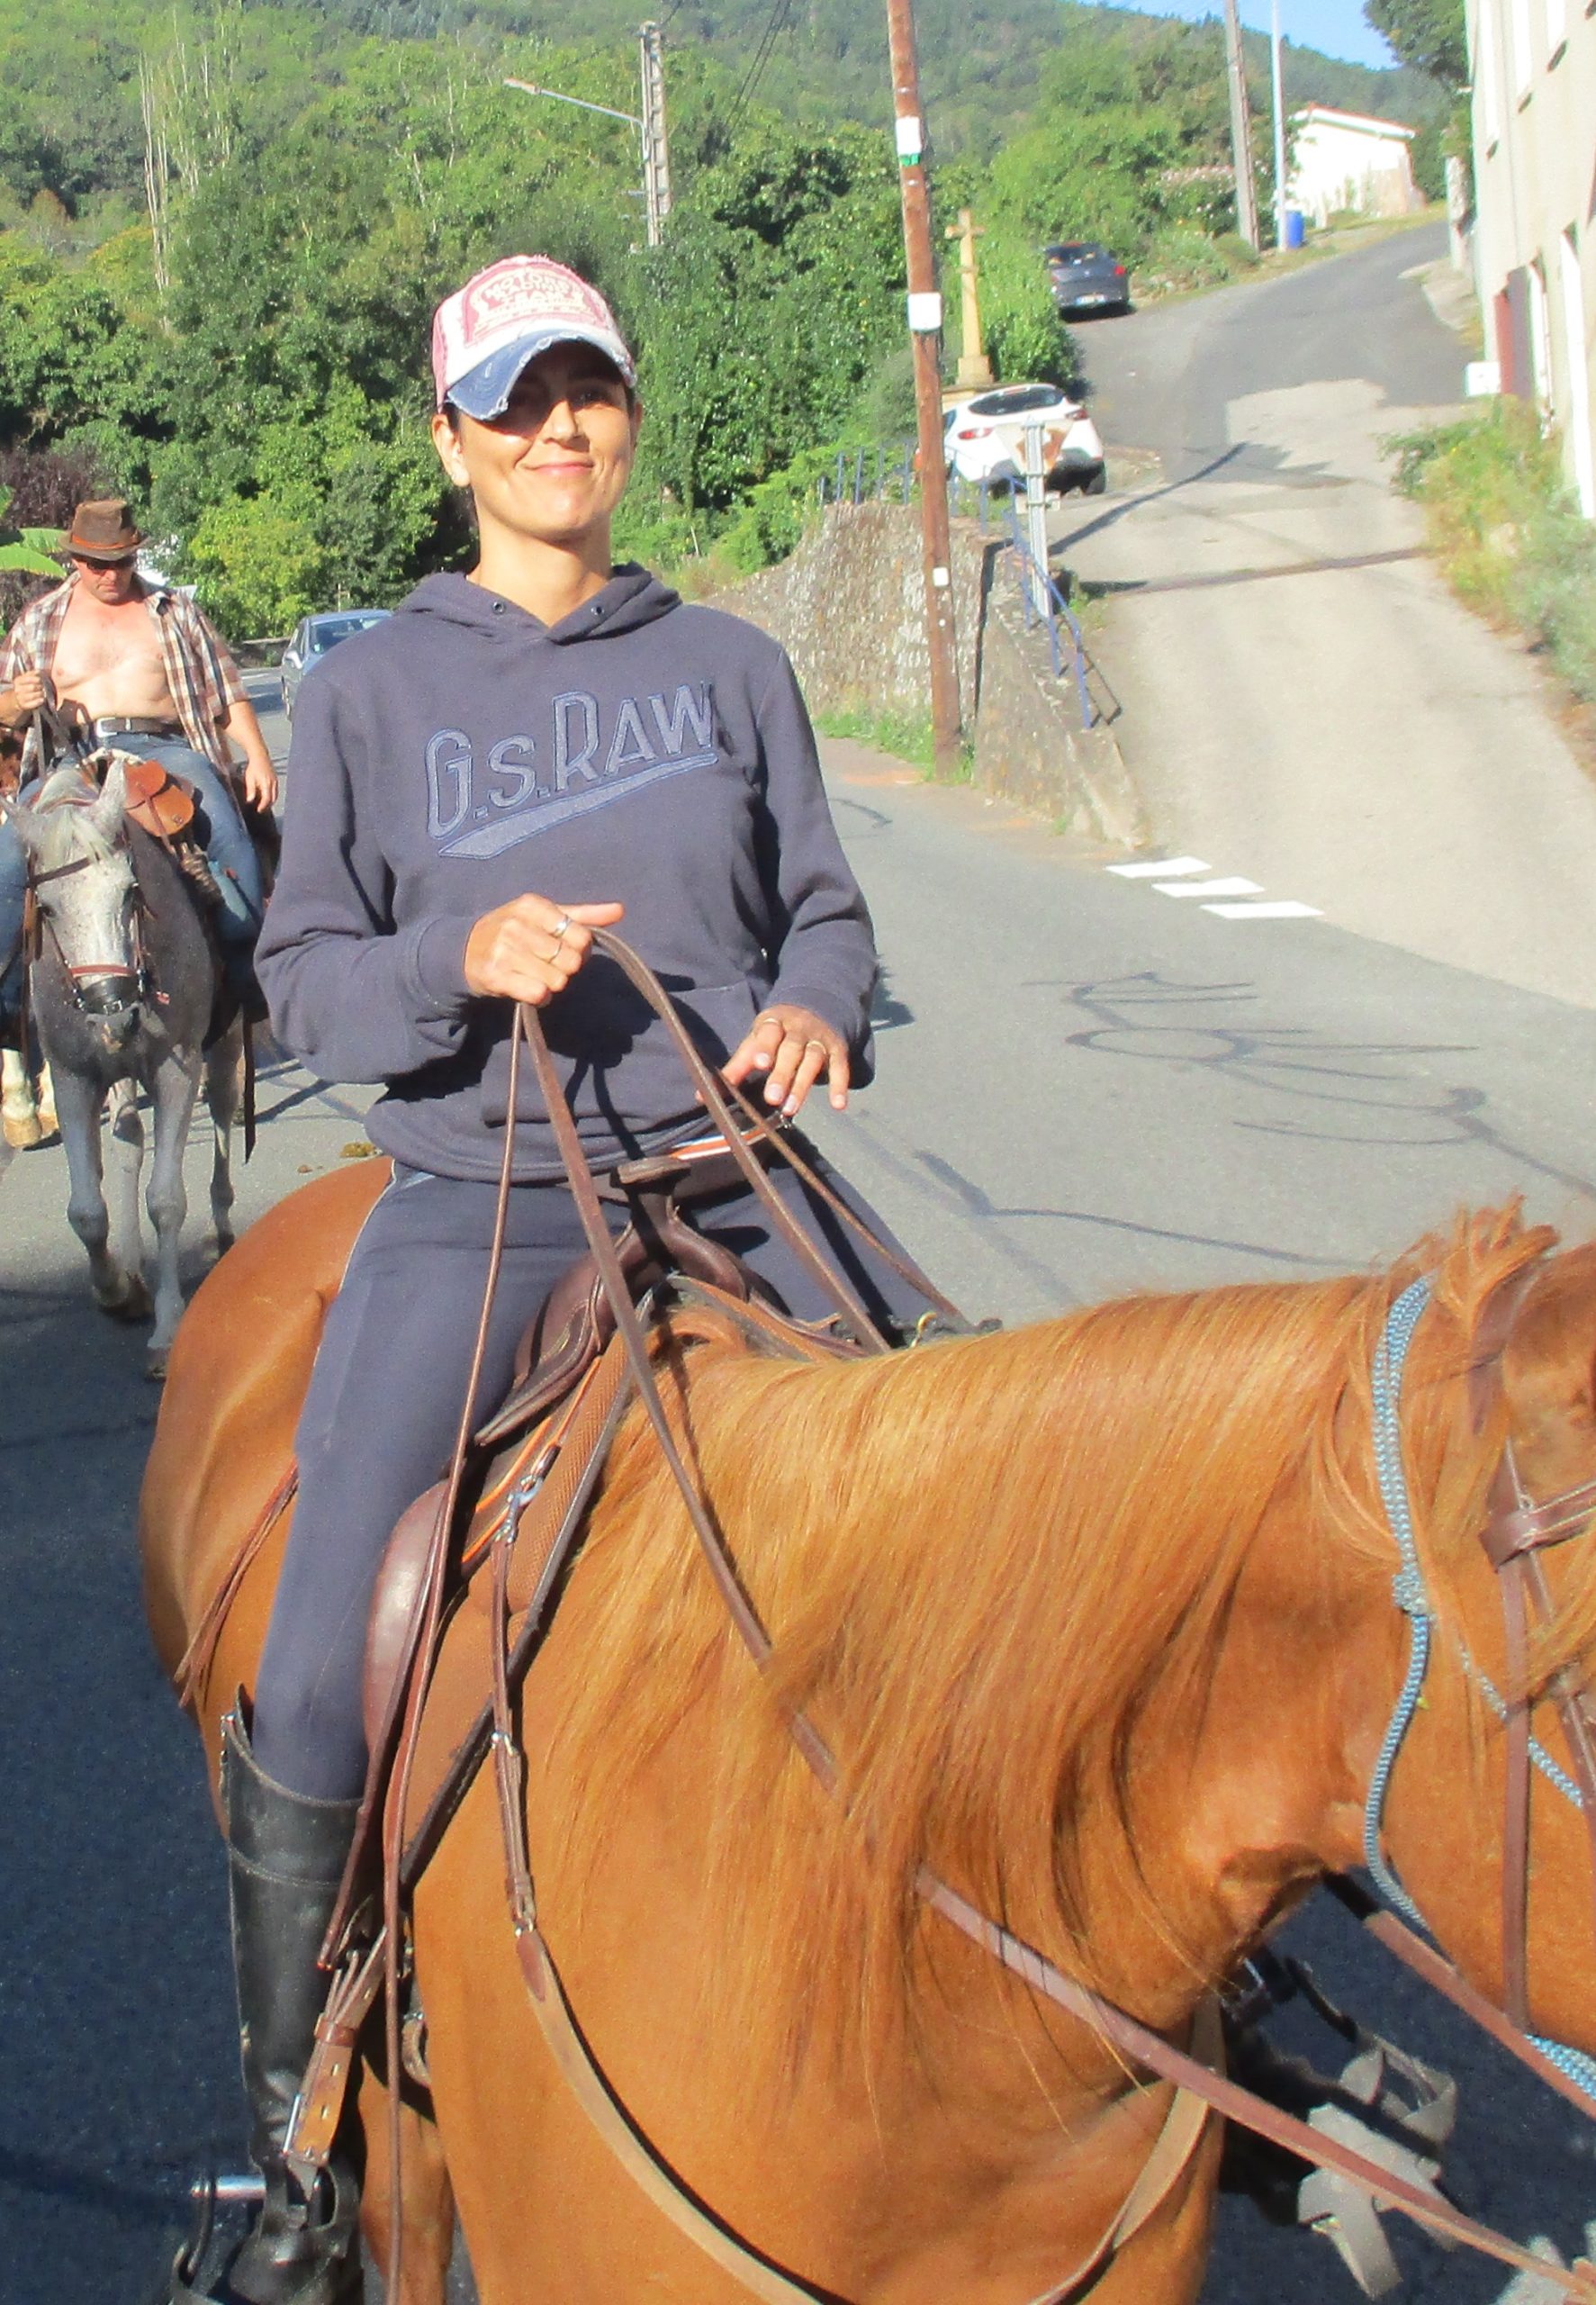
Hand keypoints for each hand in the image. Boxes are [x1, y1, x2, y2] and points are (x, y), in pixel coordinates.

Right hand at [9, 670, 46, 713]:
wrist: (15, 699)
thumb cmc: (23, 687)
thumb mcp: (24, 678)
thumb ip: (31, 674)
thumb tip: (38, 671)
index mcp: (18, 681)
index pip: (28, 679)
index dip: (37, 679)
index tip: (41, 680)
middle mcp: (18, 689)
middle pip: (32, 687)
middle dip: (40, 687)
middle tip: (43, 687)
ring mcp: (20, 698)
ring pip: (33, 695)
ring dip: (40, 694)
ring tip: (43, 693)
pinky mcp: (23, 705)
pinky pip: (33, 703)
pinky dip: (39, 701)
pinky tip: (42, 699)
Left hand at [241, 754, 277, 810]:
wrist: (260, 756)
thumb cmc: (254, 767)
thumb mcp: (249, 779)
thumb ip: (250, 790)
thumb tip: (249, 800)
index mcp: (266, 783)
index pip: (267, 799)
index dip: (263, 806)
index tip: (259, 810)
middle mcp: (273, 783)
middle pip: (273, 799)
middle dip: (267, 805)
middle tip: (261, 809)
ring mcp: (276, 781)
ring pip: (275, 795)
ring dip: (270, 801)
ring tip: (263, 804)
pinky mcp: (276, 780)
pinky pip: (275, 791)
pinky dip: (272, 795)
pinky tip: (266, 795)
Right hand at [463, 895, 624, 1005]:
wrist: (465, 950)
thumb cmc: (514, 932)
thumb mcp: (545, 917)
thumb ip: (584, 915)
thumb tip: (620, 910)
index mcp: (532, 905)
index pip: (581, 937)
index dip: (580, 949)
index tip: (564, 948)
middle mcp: (517, 925)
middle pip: (571, 961)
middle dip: (565, 968)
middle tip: (547, 964)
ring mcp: (504, 951)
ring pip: (557, 980)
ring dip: (551, 984)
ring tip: (534, 974)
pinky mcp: (496, 976)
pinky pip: (539, 994)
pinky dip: (539, 997)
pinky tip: (527, 987)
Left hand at [720, 1005, 850, 1117]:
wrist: (816, 1007)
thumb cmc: (776, 1033)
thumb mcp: (756, 1041)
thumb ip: (735, 1067)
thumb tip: (702, 1095)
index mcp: (774, 1023)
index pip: (769, 1033)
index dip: (766, 1047)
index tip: (760, 1063)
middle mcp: (798, 1029)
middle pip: (791, 1051)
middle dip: (782, 1074)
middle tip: (772, 1098)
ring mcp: (819, 1039)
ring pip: (813, 1060)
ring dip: (803, 1085)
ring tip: (791, 1109)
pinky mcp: (838, 1049)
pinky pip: (841, 1067)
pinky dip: (840, 1085)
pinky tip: (839, 1106)